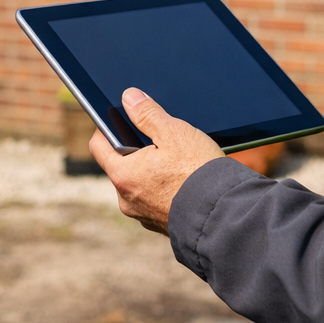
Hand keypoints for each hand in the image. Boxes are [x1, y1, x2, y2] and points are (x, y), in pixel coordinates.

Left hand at [90, 88, 225, 234]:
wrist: (225, 214)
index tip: (120, 118)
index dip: (106, 127)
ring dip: (152, 171)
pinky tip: (185, 181)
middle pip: (121, 165)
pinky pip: (157, 200)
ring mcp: (144, 215)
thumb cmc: (198, 172)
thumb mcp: (174, 132)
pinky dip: (166, 189)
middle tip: (159, 138)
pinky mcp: (162, 225)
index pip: (98, 145)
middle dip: (136, 150)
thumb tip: (129, 98)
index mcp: (123, 175)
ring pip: (140, 184)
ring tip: (178, 161)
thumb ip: (147, 114)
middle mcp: (127, 200)